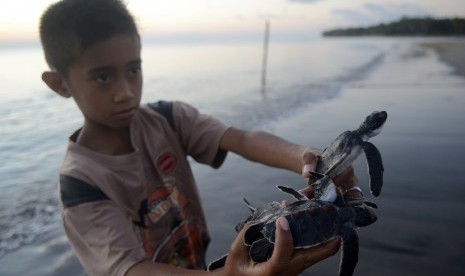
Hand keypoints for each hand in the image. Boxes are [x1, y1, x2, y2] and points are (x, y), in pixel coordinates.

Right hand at [223, 217, 340, 275]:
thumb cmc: (237, 271)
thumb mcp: (236, 254)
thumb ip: (246, 234)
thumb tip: (262, 216)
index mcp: (269, 273)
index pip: (282, 257)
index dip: (284, 237)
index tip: (281, 219)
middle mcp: (286, 273)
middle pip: (313, 257)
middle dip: (326, 240)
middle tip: (332, 219)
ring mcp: (293, 270)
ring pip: (315, 254)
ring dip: (322, 237)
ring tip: (325, 217)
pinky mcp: (295, 265)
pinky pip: (308, 251)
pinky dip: (313, 237)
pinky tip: (310, 222)